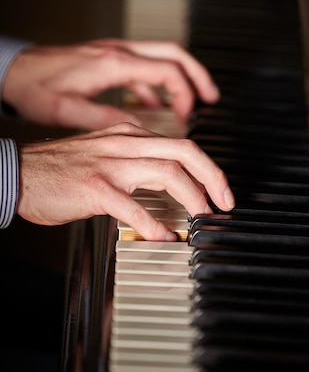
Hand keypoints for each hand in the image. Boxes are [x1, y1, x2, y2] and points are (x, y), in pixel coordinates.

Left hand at [2, 38, 219, 129]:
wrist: (13, 70)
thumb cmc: (34, 87)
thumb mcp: (69, 110)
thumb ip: (107, 120)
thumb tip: (140, 131)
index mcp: (114, 64)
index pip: (167, 70)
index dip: (186, 92)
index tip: (190, 114)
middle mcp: (119, 53)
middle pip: (174, 54)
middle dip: (198, 75)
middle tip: (211, 98)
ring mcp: (114, 54)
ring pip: (161, 58)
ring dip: (180, 78)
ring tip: (192, 103)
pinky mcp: (108, 61)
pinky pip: (144, 68)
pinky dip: (157, 85)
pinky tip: (155, 106)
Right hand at [17, 123, 234, 240]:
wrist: (18, 172)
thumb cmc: (59, 169)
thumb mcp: (104, 154)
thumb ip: (134, 162)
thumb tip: (166, 183)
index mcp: (128, 135)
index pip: (181, 144)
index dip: (207, 167)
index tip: (219, 189)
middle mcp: (124, 143)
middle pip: (185, 151)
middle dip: (213, 177)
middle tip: (224, 202)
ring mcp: (110, 163)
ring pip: (168, 172)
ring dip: (193, 198)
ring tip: (202, 217)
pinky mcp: (94, 186)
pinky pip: (133, 206)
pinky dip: (155, 224)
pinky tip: (164, 237)